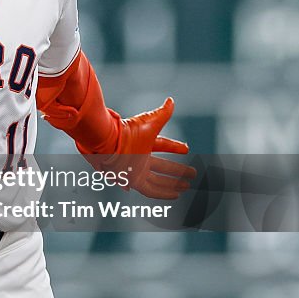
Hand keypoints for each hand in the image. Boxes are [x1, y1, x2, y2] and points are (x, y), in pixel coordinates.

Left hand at [82, 97, 196, 199]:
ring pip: (157, 179)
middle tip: (192, 173)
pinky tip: (175, 196)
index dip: (174, 147)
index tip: (186, 148)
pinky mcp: (132, 180)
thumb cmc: (126, 132)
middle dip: (176, 170)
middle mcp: (139, 157)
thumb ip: (162, 114)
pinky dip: (162, 193)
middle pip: (161, 165)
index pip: (161, 144)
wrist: (106, 142)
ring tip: (187, 186)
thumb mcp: (149, 123)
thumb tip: (171, 101)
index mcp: (142, 142)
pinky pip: (150, 190)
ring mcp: (135, 169)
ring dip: (172, 183)